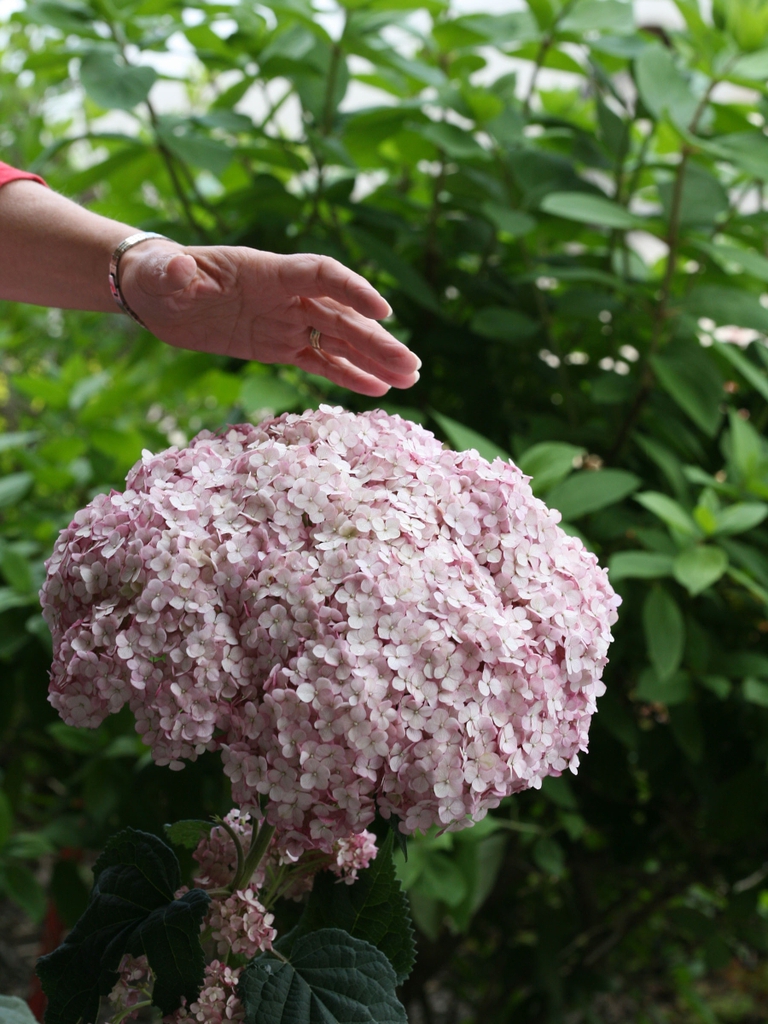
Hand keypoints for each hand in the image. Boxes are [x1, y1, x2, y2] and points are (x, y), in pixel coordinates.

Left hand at [118, 242, 420, 395]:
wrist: (155, 292)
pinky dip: (347, 375)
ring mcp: (285, 322)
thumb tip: (181, 270)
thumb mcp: (162, 274)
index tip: (384, 311)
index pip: (321, 275)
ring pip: (339, 341)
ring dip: (375, 359)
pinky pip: (319, 362)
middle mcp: (286, 296)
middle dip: (378, 341)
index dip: (353, 290)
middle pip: (342, 316)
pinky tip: (377, 389)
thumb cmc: (158, 275)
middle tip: (411, 366)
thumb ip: (175, 273)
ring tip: (410, 379)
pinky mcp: (278, 346)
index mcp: (267, 271)